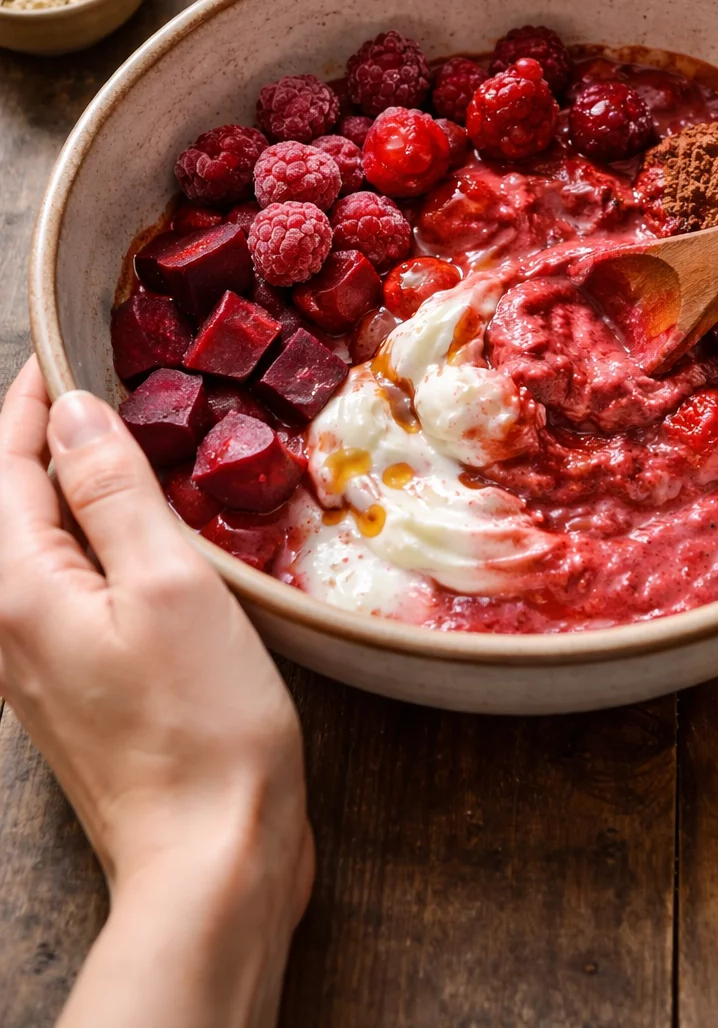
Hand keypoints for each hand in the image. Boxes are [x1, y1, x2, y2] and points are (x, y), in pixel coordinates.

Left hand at [0, 359, 313, 1027]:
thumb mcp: (167, 585)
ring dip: (68, 486)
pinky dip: (90, 538)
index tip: (63, 345)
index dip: (34, 399)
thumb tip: (73, 412)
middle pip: (11, 501)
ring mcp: (33, 661)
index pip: (10, 463)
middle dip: (43, 436)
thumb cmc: (200, 724)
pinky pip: (64, 585)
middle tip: (95, 381)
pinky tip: (134, 532)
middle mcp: (8, 622)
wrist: (209, 861)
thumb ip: (113, 492)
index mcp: (18, 586)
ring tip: (117, 439)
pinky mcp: (71, 686)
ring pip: (37, 543)